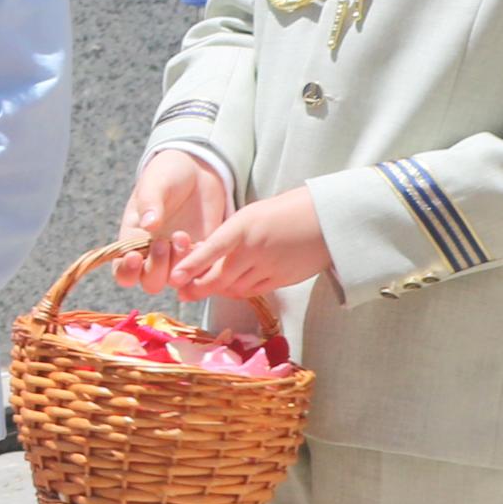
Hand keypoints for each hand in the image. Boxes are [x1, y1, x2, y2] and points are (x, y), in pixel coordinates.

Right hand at [113, 150, 233, 292]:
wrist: (199, 170)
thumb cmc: (167, 174)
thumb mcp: (155, 182)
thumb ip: (150, 201)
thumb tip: (148, 224)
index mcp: (132, 238)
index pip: (122, 269)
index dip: (127, 271)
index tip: (135, 256)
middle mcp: (153, 254)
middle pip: (149, 282)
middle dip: (156, 268)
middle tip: (163, 243)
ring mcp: (179, 256)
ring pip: (175, 280)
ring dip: (178, 265)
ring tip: (183, 237)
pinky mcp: (202, 254)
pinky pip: (201, 271)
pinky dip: (201, 264)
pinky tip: (202, 242)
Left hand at [170, 187, 333, 300]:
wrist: (328, 218)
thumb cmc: (285, 211)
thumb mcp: (252, 214)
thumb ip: (230, 235)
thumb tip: (204, 254)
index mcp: (244, 225)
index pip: (213, 249)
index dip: (192, 265)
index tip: (174, 277)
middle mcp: (255, 248)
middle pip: (220, 277)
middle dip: (199, 287)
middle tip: (184, 292)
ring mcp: (270, 266)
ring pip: (235, 287)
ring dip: (219, 290)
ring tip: (206, 288)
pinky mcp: (283, 279)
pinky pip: (253, 291)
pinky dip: (239, 292)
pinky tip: (232, 288)